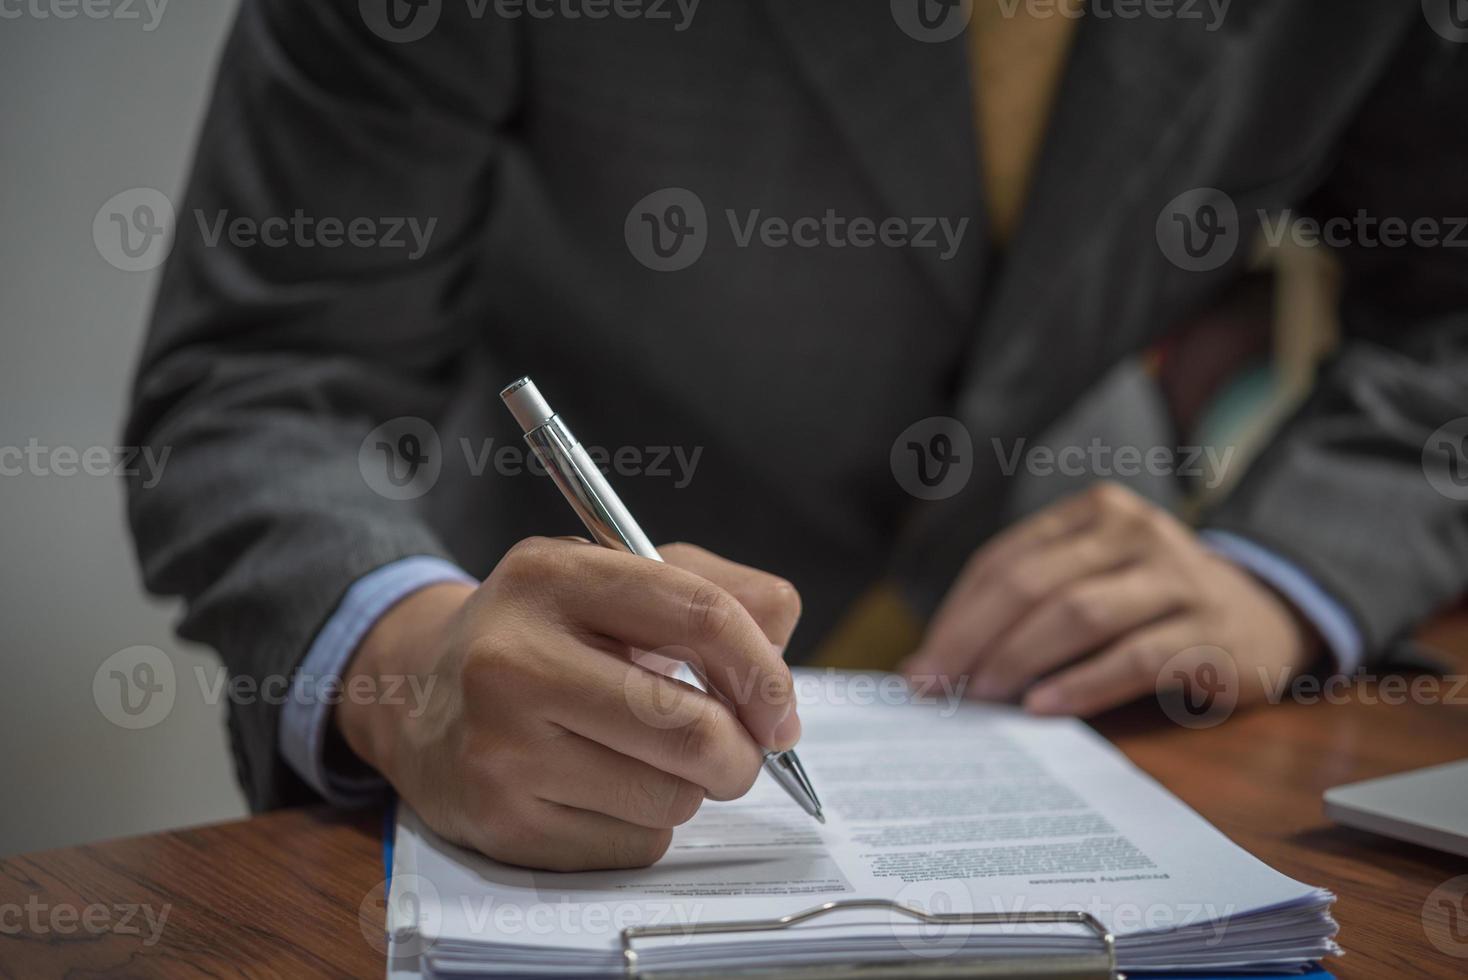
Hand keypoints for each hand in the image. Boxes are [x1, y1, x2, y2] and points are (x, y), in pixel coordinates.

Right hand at [335, 538, 801, 870]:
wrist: (419, 698)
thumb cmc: (543, 635)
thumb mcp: (613, 579)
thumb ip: (711, 586)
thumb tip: (781, 630)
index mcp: (552, 576)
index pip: (700, 616)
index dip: (764, 672)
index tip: (782, 712)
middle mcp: (513, 658)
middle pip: (691, 727)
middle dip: (740, 752)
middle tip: (738, 753)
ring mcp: (500, 747)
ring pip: (670, 796)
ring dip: (688, 788)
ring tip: (647, 759)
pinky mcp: (501, 822)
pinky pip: (633, 843)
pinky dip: (644, 825)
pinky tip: (603, 790)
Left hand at [901, 482, 1320, 716]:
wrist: (1268, 614)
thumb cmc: (1153, 602)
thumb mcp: (1094, 579)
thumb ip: (1024, 606)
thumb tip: (932, 664)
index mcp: (1094, 513)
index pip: (1006, 561)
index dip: (957, 616)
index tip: (922, 666)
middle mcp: (1136, 533)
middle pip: (1032, 584)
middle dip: (973, 640)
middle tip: (937, 688)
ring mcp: (1178, 579)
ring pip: (1077, 614)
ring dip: (1018, 660)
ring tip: (981, 698)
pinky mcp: (1210, 633)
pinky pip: (1131, 658)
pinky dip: (1080, 685)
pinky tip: (1041, 708)